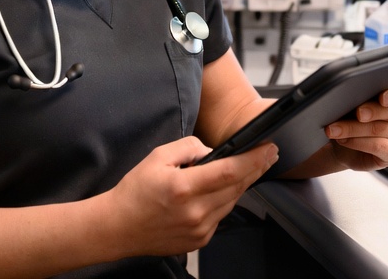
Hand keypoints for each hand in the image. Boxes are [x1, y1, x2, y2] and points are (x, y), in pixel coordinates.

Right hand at [103, 136, 277, 258]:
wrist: (119, 227)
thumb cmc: (135, 191)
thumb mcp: (158, 156)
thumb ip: (189, 147)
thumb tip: (213, 150)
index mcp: (184, 187)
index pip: (230, 171)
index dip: (254, 159)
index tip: (269, 148)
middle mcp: (195, 212)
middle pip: (237, 187)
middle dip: (256, 168)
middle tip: (269, 154)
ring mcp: (199, 229)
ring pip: (232, 202)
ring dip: (241, 184)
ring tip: (246, 168)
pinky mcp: (200, 240)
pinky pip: (221, 216)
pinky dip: (224, 201)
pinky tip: (218, 191)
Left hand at [324, 81, 387, 171]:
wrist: (342, 144)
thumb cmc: (349, 119)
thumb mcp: (351, 104)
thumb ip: (357, 97)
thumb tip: (348, 94)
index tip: (382, 97)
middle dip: (371, 111)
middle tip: (357, 113)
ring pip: (378, 129)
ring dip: (352, 128)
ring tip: (334, 129)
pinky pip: (377, 146)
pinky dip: (356, 142)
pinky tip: (343, 140)